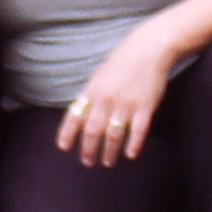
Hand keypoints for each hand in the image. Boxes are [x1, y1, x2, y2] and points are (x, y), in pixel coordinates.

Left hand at [57, 37, 180, 167]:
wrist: (148, 49)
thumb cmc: (122, 63)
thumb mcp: (100, 77)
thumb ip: (91, 97)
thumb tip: (81, 117)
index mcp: (93, 90)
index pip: (74, 115)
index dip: (67, 132)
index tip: (63, 147)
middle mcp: (106, 99)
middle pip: (92, 130)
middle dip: (88, 149)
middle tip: (88, 162)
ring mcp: (126, 103)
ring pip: (113, 135)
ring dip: (109, 152)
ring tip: (108, 162)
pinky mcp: (145, 106)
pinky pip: (138, 131)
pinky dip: (133, 144)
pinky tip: (130, 155)